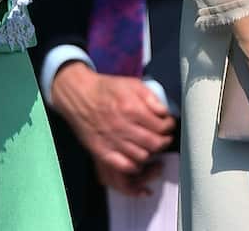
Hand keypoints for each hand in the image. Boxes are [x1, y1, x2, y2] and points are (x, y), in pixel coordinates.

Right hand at [51, 62, 174, 195]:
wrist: (78, 96)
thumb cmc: (106, 89)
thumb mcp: (131, 84)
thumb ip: (151, 97)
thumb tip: (165, 112)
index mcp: (131, 109)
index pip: (161, 126)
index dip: (169, 126)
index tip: (169, 124)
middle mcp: (122, 127)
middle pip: (154, 144)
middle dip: (164, 141)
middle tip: (164, 137)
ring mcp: (112, 141)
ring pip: (142, 157)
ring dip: (151, 152)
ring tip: (151, 145)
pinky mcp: (102, 151)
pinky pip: (125, 166)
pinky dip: (135, 164)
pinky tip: (137, 157)